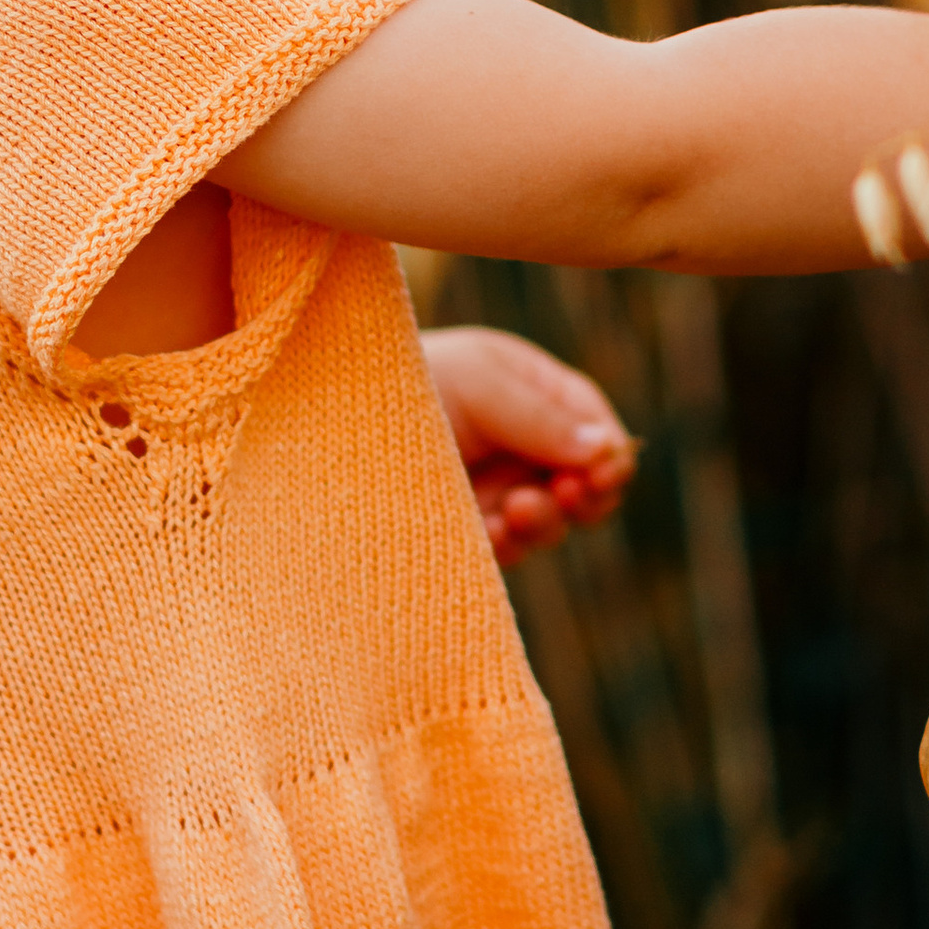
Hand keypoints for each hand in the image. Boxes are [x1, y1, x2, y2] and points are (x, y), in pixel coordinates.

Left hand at [420, 325, 637, 564]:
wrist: (318, 420)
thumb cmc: (400, 377)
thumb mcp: (479, 380)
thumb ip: (542, 417)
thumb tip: (609, 451)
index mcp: (527, 392)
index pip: (591, 424)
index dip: (606, 451)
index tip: (601, 472)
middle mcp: (515, 444)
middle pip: (584, 481)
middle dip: (586, 493)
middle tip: (570, 494)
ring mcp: (491, 490)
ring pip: (551, 522)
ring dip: (548, 521)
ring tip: (521, 511)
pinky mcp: (463, 531)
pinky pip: (507, 550)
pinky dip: (510, 546)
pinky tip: (496, 535)